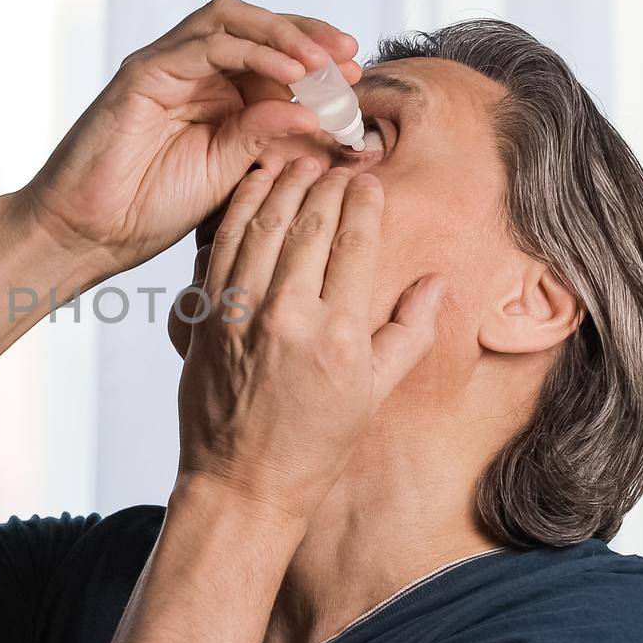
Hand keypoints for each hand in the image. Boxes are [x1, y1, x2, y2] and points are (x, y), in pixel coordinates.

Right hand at [12, 0, 359, 279]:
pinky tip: (288, 75)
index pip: (274, 56)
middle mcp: (192, 72)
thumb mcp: (230, 175)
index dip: (318, 62)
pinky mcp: (145, 71)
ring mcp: (166, 66)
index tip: (358, 82)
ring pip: (232, 20)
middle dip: (309, 37)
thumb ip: (268, 139)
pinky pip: (206, 43)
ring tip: (324, 63)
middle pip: (258, 27)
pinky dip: (252, 51)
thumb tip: (321, 115)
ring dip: (285, 35)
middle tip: (350, 60)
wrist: (89, 234)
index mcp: (215, 96)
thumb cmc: (150, 212)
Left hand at [175, 158, 446, 522]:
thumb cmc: (315, 443)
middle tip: (337, 160)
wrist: (243, 481)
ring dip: (282, 183)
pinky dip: (238, 209)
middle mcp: (287, 316)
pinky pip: (221, 246)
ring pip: (262, 224)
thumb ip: (410, 332)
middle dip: (326, 182)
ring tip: (299, 160)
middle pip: (309, 223)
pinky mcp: (204, 316)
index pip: (354, 242)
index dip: (363, 202)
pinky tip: (252, 187)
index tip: (370, 179)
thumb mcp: (376, 393)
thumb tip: (439, 281)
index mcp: (337, 334)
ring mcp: (239, 313)